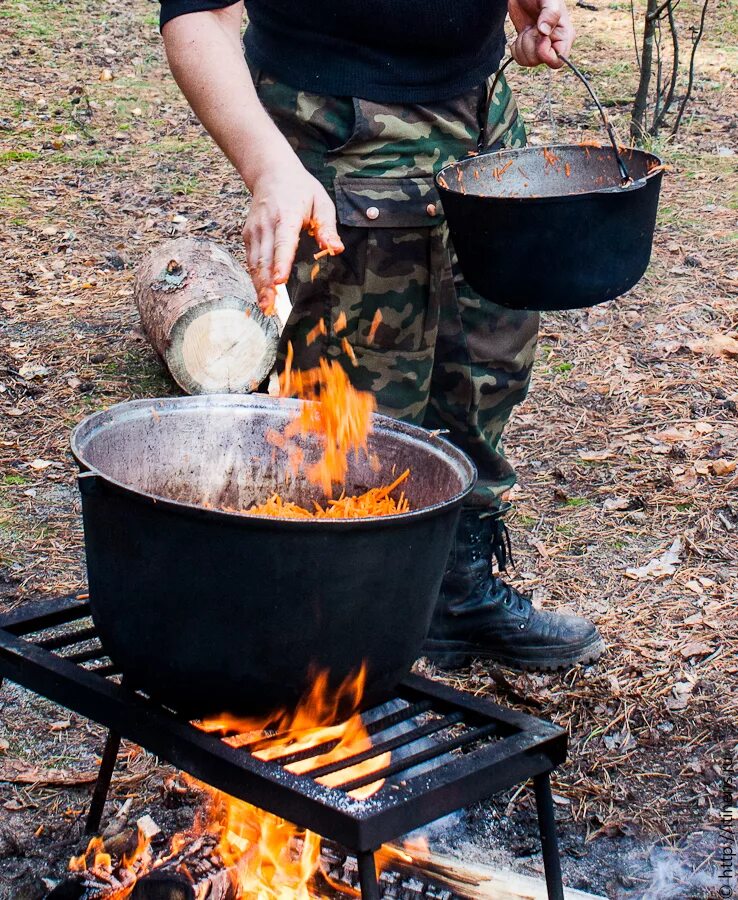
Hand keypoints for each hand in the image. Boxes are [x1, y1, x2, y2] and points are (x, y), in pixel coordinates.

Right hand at [243, 154, 343, 310]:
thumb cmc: (300, 189)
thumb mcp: (321, 202)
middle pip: (264, 258)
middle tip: (271, 307)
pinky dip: (255, 279)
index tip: (279, 281)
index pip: (283, 242)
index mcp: (286, 215)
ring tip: (265, 307)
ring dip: (259, 286)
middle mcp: (266, 224)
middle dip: (266, 284)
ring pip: (255, 263)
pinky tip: (262, 295)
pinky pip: (251, 261)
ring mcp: (254, 230)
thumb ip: (327, 227)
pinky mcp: (248, 236)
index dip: (280, 263)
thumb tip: (336, 248)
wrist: (271, 172)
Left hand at [508, 0, 574, 68]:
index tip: (539, 36)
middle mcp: (554, 45)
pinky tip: (521, 34)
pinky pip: (520, 60)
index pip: (558, 61)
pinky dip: (516, 48)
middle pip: (540, 61)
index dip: (545, 53)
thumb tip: (544, 32)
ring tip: (528, 28)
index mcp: (564, 36)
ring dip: (523, 45)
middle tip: (533, 27)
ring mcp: (541, 48)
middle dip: (531, 45)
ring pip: (529, 62)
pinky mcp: (529, 48)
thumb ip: (550, 13)